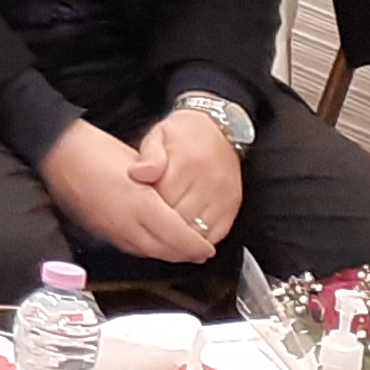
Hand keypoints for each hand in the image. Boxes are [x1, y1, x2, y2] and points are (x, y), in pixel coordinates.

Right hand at [39, 119, 216, 260]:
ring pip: (145, 252)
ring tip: (179, 250)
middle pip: (163, 250)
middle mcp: (125, 222)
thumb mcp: (137, 160)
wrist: (56, 150)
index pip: (177, 235)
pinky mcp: (98, 229)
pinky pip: (128, 247)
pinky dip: (146, 249)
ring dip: (165, 254)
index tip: (207, 247)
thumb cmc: (93, 148)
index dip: (196, 245)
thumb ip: (159, 183)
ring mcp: (109, 229)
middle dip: (185, 254)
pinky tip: (151, 242)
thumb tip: (176, 200)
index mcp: (139, 202)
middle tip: (199, 253)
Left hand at [135, 107, 246, 247]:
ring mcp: (223, 196)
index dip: (146, 210)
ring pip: (197, 231)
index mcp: (186, 163)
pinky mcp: (233, 206)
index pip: (162, 200)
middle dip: (160, 226)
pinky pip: (215, 234)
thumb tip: (137, 173)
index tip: (136, 211)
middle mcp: (208, 182)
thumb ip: (148, 156)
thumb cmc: (183, 134)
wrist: (221, 129)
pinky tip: (184, 235)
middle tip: (146, 225)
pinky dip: (198, 239)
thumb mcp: (159, 135)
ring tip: (163, 234)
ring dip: (179, 237)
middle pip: (179, 219)